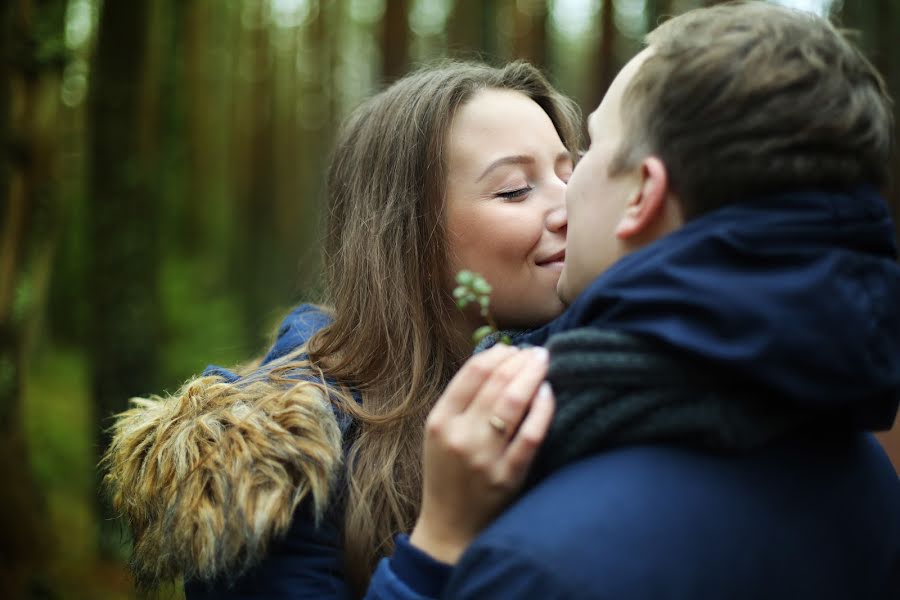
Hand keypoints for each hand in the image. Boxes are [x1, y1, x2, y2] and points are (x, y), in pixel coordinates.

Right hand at [409, 344, 554, 563]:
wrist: (449, 526)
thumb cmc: (447, 472)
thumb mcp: (440, 433)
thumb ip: (462, 400)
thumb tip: (496, 359)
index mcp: (440, 420)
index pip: (472, 372)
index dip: (498, 353)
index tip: (513, 348)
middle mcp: (460, 436)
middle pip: (496, 383)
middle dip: (521, 360)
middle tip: (537, 351)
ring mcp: (484, 458)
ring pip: (514, 403)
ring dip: (533, 376)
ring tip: (544, 363)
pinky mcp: (508, 477)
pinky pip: (531, 435)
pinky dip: (543, 409)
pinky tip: (549, 393)